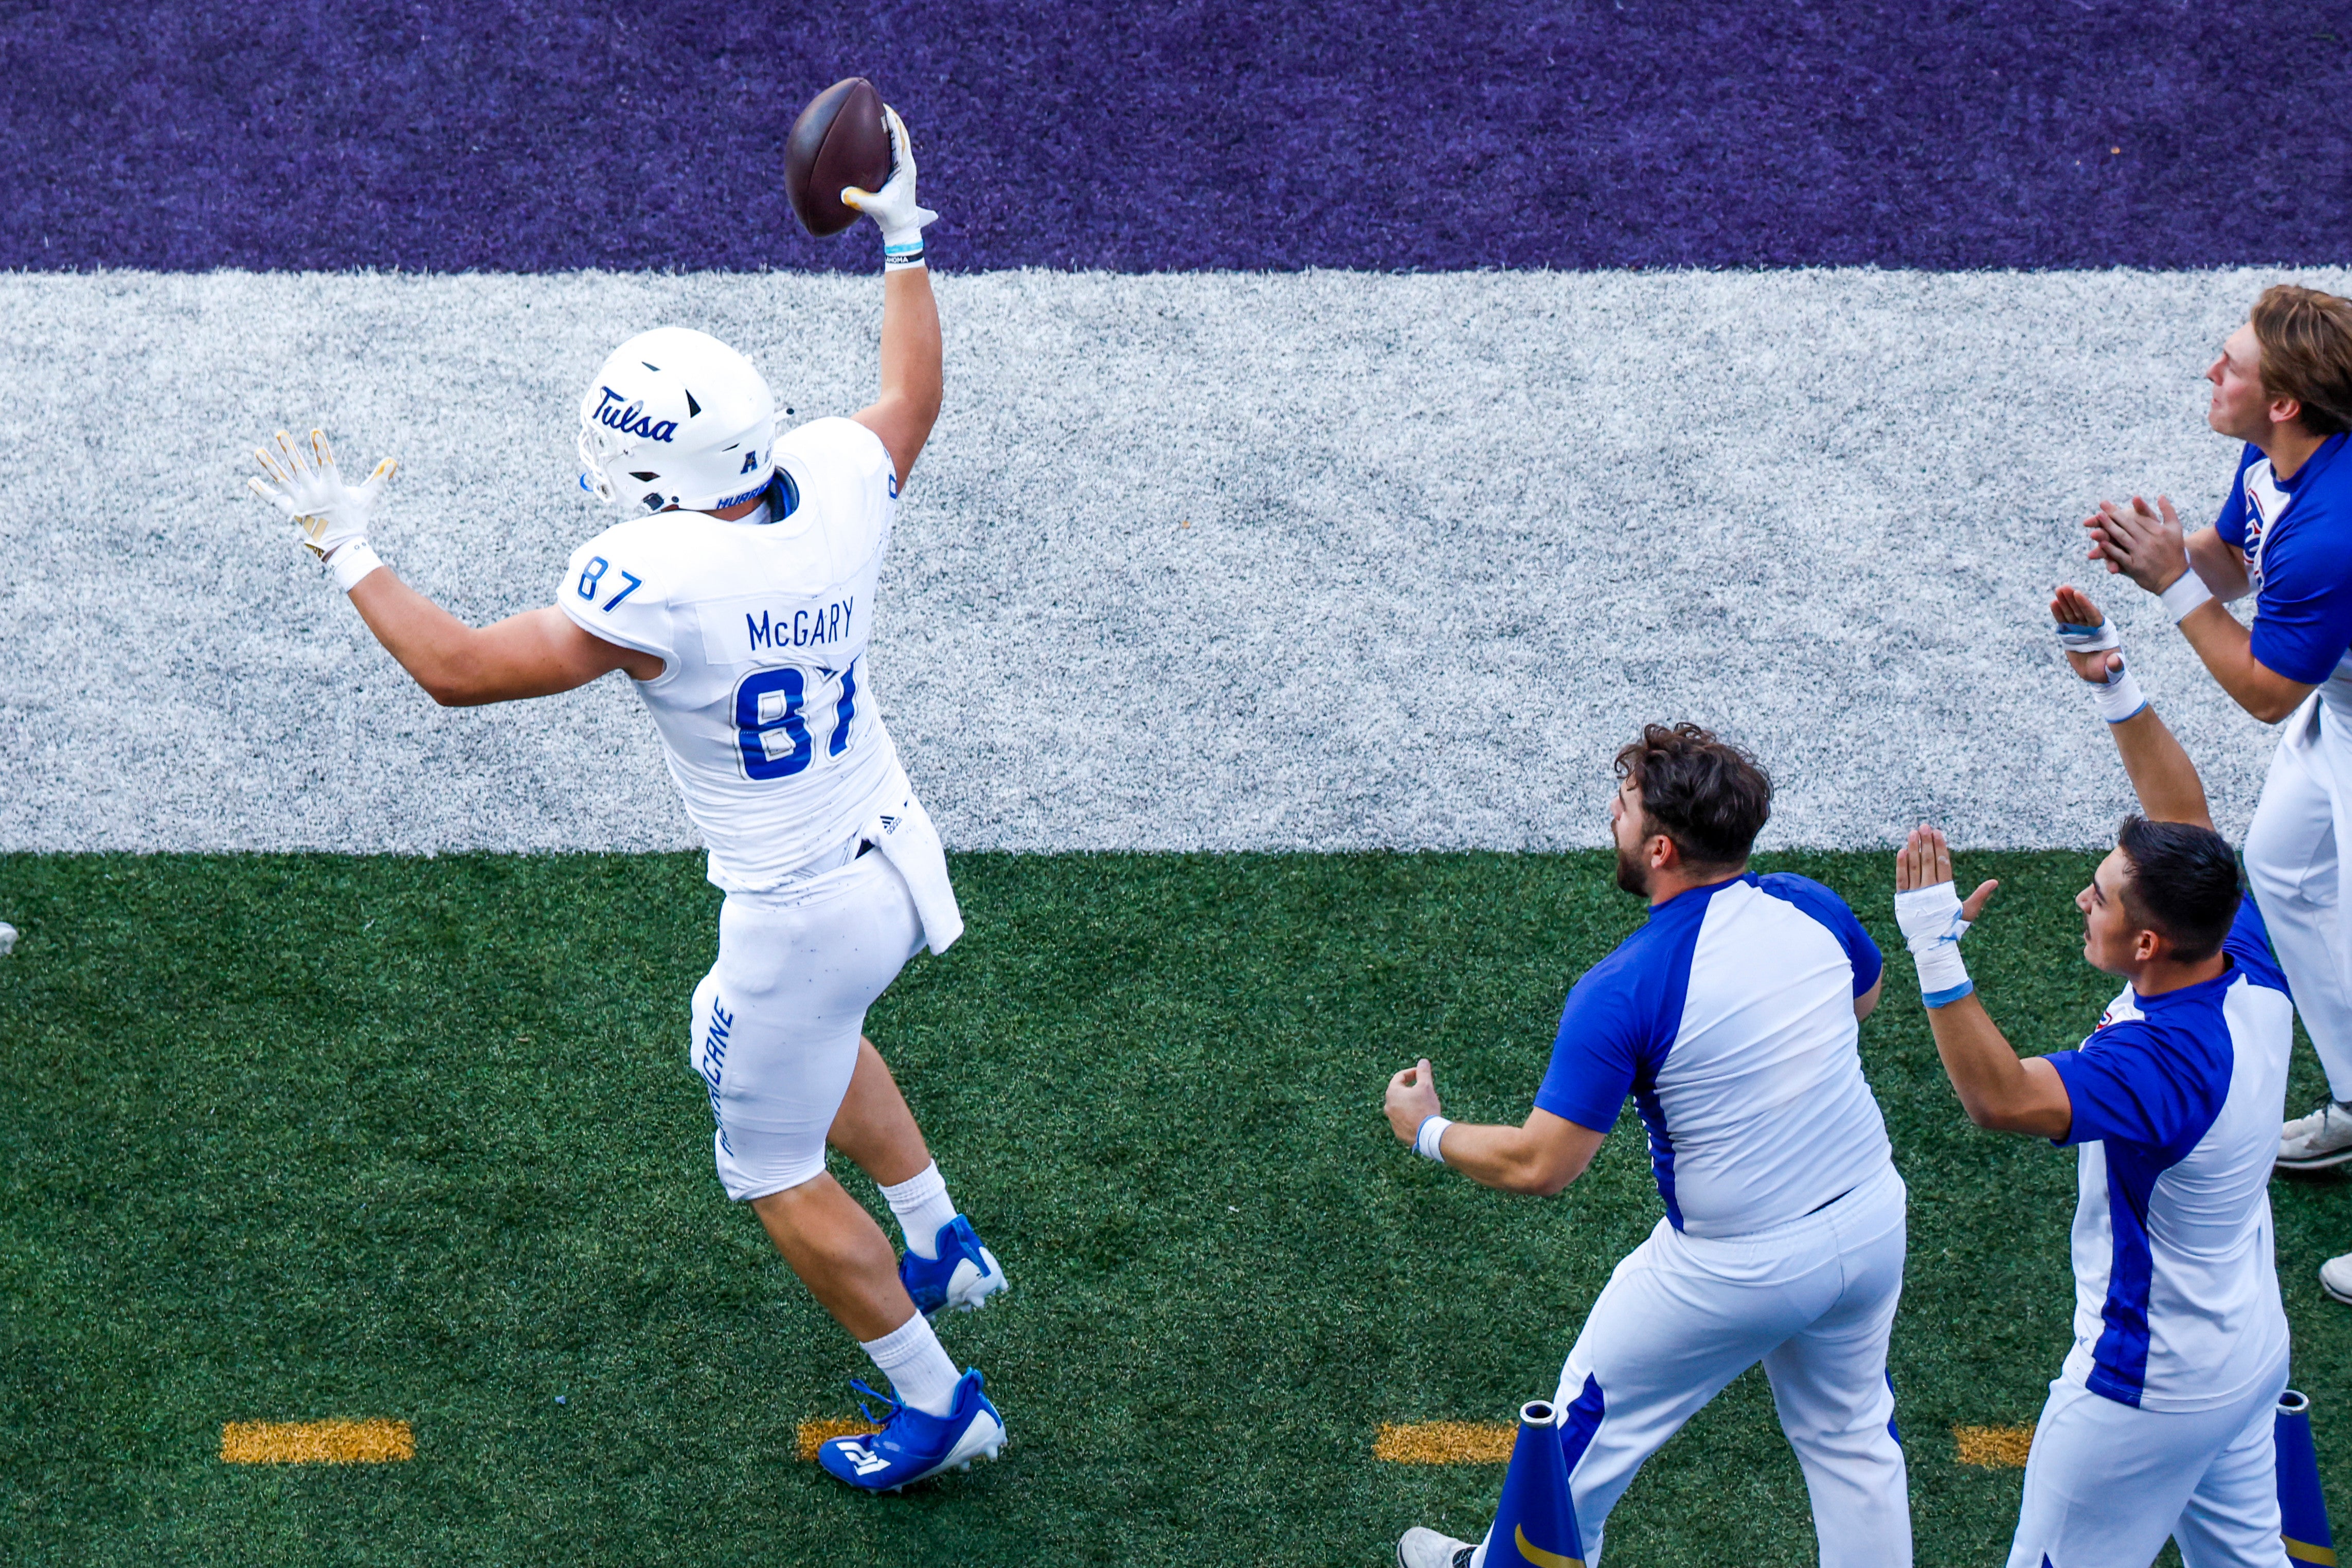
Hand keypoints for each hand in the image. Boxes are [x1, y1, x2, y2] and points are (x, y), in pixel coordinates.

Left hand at [248, 429, 396, 560]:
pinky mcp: (291, 513)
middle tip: (280, 433)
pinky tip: (250, 480)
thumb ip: (379, 478)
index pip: (326, 463)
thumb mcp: (368, 498)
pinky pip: (274, 500)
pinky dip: (262, 491)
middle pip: (299, 468)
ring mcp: (300, 503)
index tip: (314, 431)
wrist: (342, 546)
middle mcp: (313, 494)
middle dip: (289, 450)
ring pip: (282, 481)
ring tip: (258, 450)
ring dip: (270, 465)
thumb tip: (393, 460)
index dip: (321, 447)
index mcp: (333, 488)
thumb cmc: (356, 519)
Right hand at [841, 105, 937, 250]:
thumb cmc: (891, 218)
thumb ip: (860, 200)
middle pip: (902, 135)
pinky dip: (889, 138)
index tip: (886, 109)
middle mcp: (907, 165)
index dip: (893, 124)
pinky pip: (896, 149)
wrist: (903, 228)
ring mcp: (905, 168)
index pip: (900, 141)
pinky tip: (878, 133)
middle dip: (892, 119)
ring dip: (892, 127)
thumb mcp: (875, 208)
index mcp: (904, 169)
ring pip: (900, 141)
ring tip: (880, 113)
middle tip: (880, 104)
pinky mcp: (901, 172)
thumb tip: (843, 194)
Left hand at [1385, 1058, 1441, 1142]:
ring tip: (1424, 1103)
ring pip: (1401, 1106)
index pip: (1400, 1076)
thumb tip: (1423, 1061)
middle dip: (1411, 1087)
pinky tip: (1422, 1116)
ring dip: (1411, 1102)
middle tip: (1424, 1088)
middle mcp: (1388, 1105)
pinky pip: (1403, 1119)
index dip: (1412, 1072)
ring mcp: (1391, 1119)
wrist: (1427, 1134)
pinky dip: (1410, 1115)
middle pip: (1399, 1091)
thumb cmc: (1425, 1107)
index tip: (1422, 1074)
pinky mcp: (1398, 1131)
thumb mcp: (1426, 1086)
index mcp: (1392, 1092)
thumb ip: (1423, 1072)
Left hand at [1894, 824, 1998, 937]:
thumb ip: (1980, 895)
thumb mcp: (1969, 911)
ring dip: (1912, 849)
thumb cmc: (1952, 926)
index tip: (1937, 832)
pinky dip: (1901, 865)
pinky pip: (1901, 879)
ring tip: (1912, 833)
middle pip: (1928, 861)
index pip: (1943, 864)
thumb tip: (1995, 881)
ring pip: (1914, 867)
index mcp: (1946, 890)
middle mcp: (1930, 890)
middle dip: (1926, 843)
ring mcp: (1916, 894)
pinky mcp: (1903, 899)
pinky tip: (1901, 851)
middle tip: (1924, 826)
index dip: (1940, 847)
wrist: (1932, 945)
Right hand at [2051, 585, 2123, 684]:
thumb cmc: (2108, 671)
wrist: (2099, 675)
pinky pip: (2063, 621)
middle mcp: (2091, 627)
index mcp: (2103, 631)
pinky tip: (2053, 603)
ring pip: (2071, 613)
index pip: (2093, 615)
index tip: (2078, 593)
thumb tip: (2115, 660)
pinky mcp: (2070, 634)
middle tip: (2064, 587)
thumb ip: (2115, 664)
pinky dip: (2058, 612)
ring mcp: (2080, 630)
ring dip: (2064, 601)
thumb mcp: (2113, 669)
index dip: (2085, 605)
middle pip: (2081, 610)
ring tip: (2058, 590)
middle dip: (2072, 599)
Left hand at [2083, 495, 2187, 595]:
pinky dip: (2111, 550)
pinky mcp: (2135, 567)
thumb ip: (2168, 511)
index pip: (2137, 517)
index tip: (2107, 504)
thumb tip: (2160, 495)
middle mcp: (2150, 541)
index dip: (2121, 510)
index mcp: (2159, 530)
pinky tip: (2101, 543)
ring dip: (2109, 528)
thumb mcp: (2175, 529)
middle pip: (2128, 525)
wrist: (2175, 578)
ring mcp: (2142, 554)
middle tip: (2100, 505)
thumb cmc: (2174, 550)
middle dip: (2113, 514)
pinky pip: (2120, 556)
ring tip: (2097, 518)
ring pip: (2122, 538)